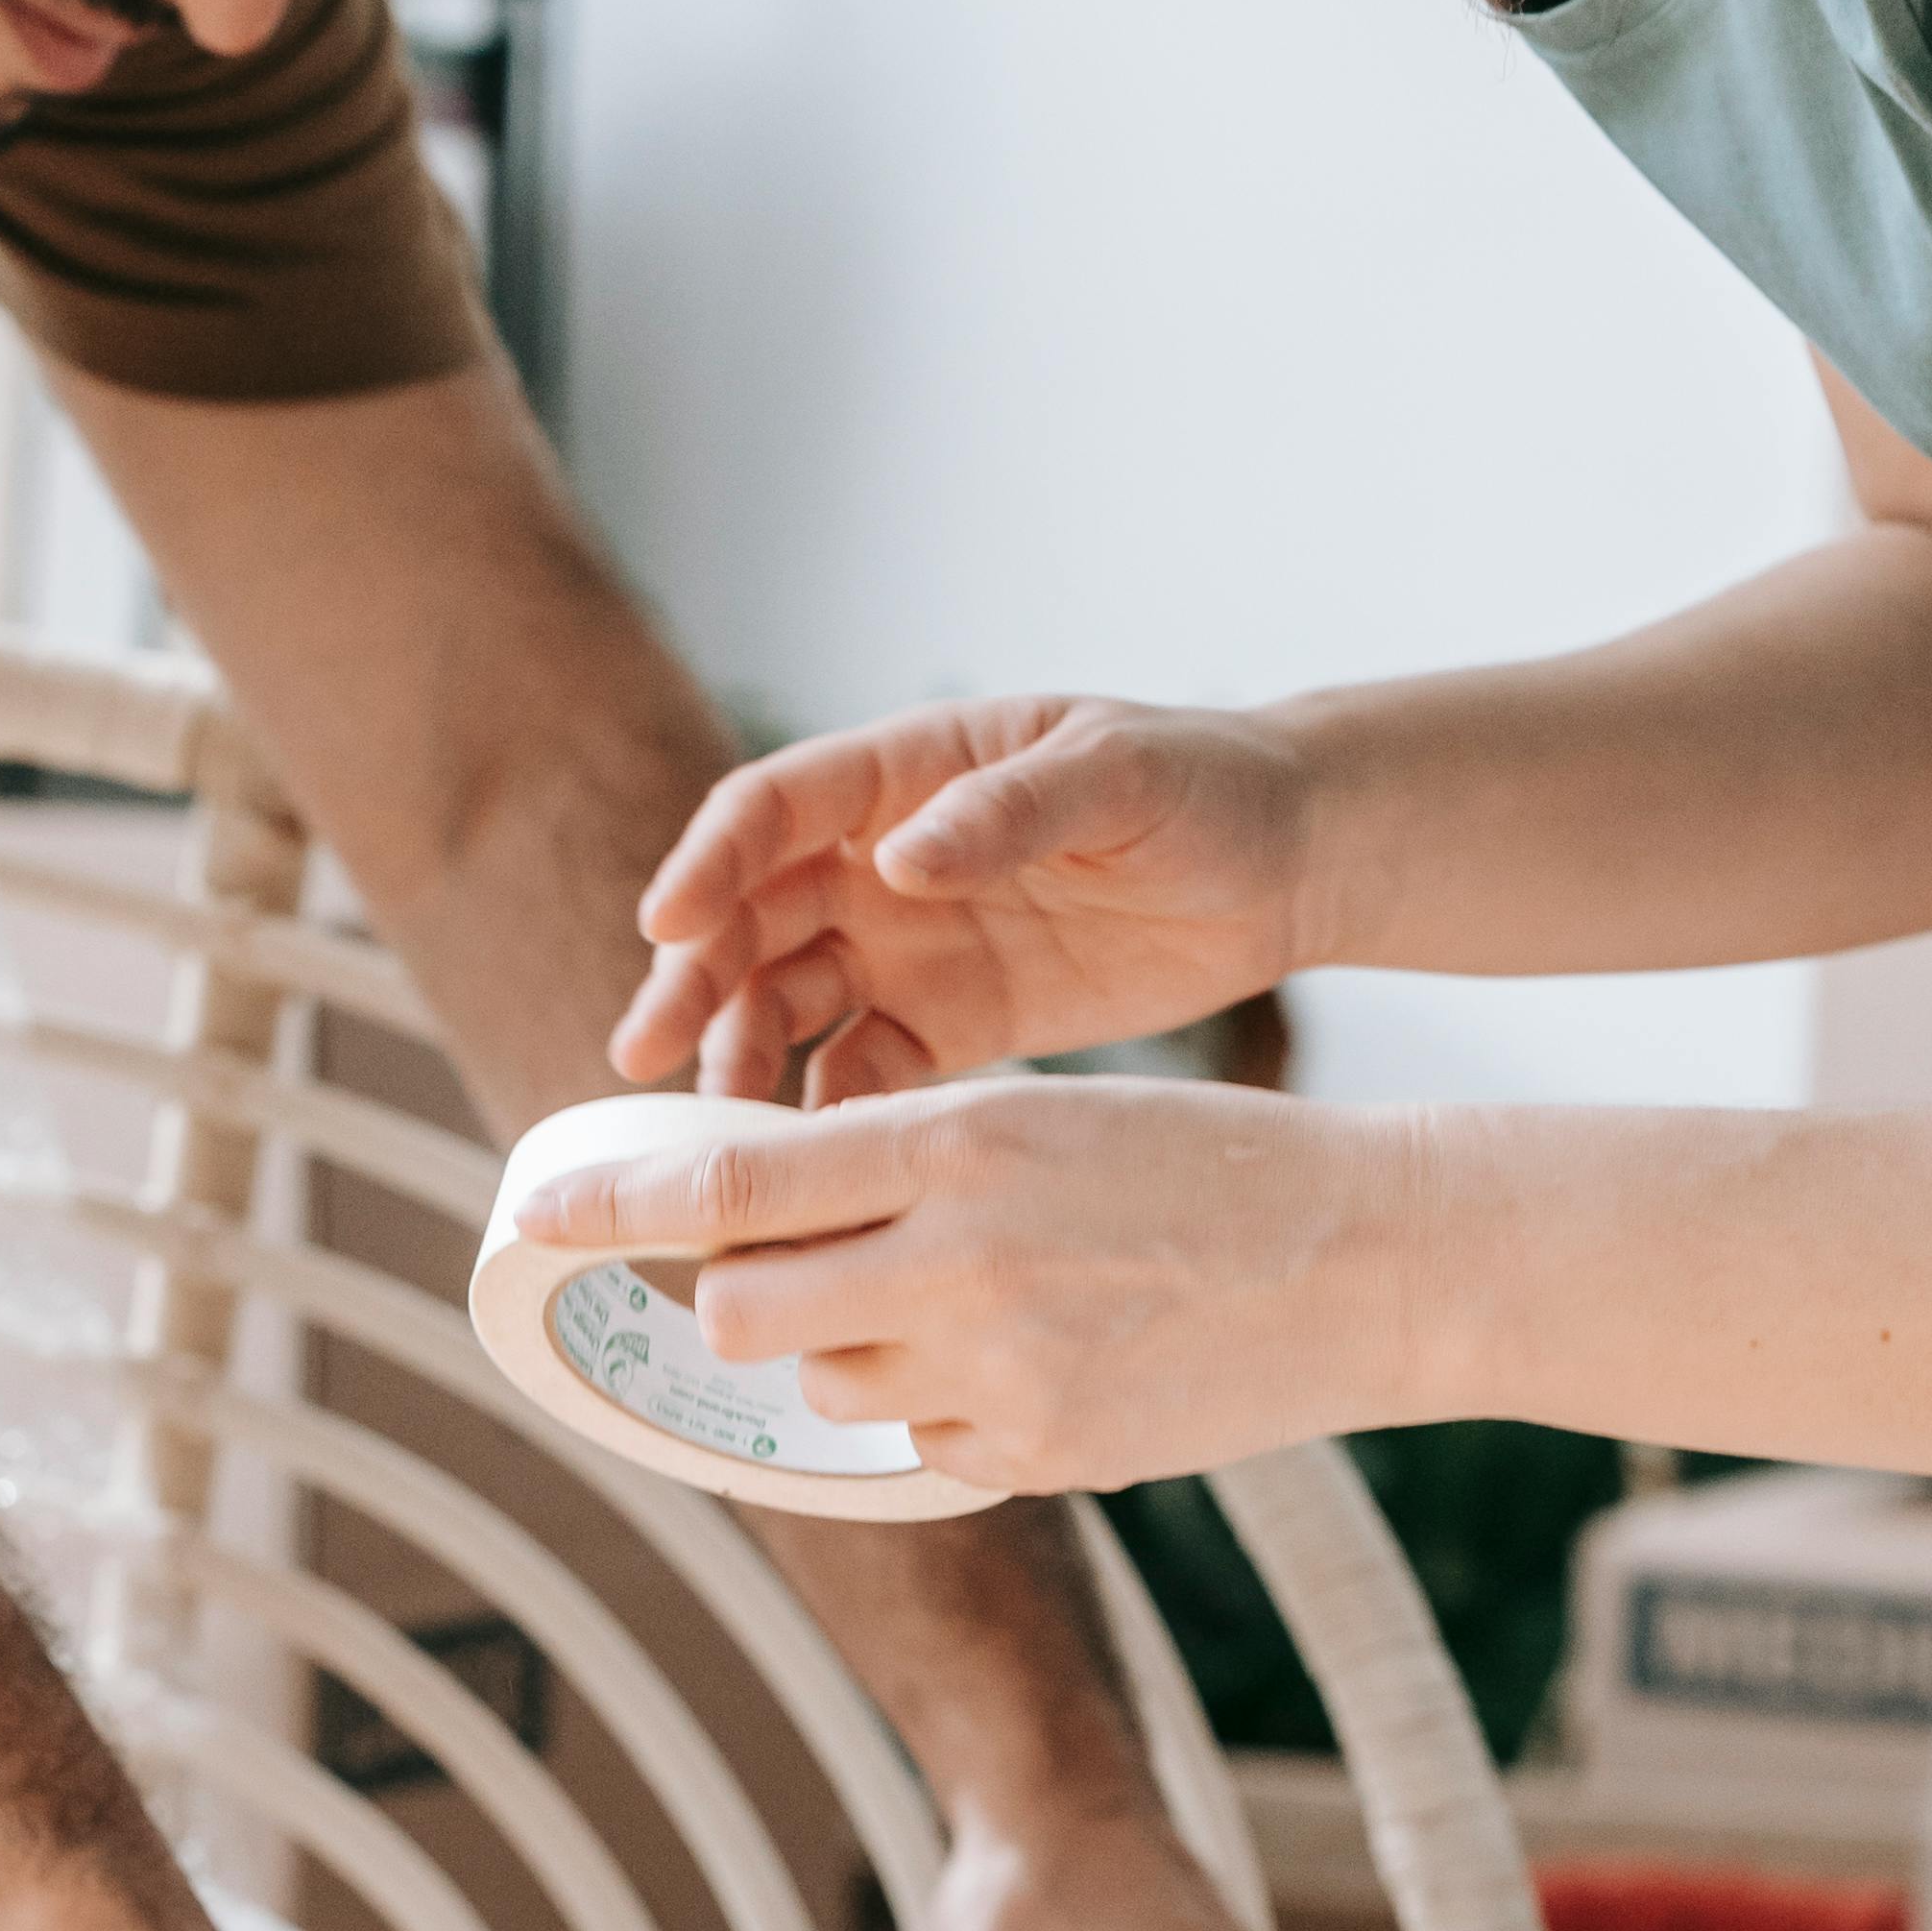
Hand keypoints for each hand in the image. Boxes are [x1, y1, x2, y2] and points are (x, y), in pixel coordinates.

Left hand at [511, 1077, 1432, 1499]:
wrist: (1372, 1255)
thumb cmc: (1199, 1161)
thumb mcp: (1039, 1116)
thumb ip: (898, 1162)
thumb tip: (756, 1219)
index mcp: (960, 1139)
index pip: (735, 1181)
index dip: (614, 1204)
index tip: (532, 1211)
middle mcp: (964, 1256)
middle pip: (744, 1312)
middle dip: (735, 1299)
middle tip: (776, 1272)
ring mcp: (1004, 1368)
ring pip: (824, 1385)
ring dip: (844, 1353)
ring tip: (959, 1303)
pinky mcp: (1047, 1453)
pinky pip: (920, 1443)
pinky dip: (939, 1407)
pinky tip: (1034, 1358)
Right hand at [613, 693, 1321, 1098]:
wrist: (1286, 864)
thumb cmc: (1201, 784)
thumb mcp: (1114, 776)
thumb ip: (1005, 811)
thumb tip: (895, 859)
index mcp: (905, 773)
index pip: (771, 809)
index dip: (708, 863)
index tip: (667, 925)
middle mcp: (882, 859)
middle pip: (753, 915)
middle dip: (695, 978)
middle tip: (645, 1050)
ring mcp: (911, 944)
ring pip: (789, 999)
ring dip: (743, 1051)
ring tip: (718, 1117)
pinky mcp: (952, 1023)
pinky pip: (865, 1069)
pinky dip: (831, 1109)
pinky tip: (816, 1157)